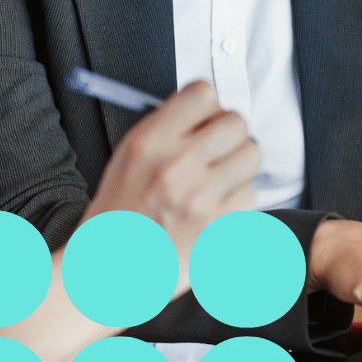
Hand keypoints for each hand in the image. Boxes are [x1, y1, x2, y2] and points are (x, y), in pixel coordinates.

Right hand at [83, 81, 259, 287]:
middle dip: (229, 133)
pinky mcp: (219, 225)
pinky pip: (250, 192)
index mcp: (150, 141)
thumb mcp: (128, 156)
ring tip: (217, 179)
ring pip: (251, 154)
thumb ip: (167, 127)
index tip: (204, 119)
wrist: (110, 268)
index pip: (203, 93)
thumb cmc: (120, 211)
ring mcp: (201, 197)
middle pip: (236, 122)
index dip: (208, 106)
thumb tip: (208, 109)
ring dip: (238, 164)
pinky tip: (215, 205)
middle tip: (216, 149)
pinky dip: (237, 196)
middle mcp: (177, 164)